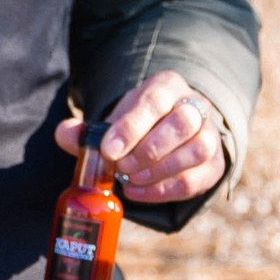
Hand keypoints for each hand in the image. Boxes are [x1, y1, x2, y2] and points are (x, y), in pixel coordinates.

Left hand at [56, 71, 224, 207]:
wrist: (166, 134)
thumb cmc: (135, 127)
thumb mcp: (111, 122)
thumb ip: (86, 130)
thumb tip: (65, 133)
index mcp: (167, 87)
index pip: (155, 100)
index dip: (132, 126)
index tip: (109, 149)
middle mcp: (194, 106)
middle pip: (183, 122)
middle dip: (149, 150)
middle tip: (122, 167)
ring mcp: (210, 135)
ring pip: (198, 149)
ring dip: (160, 170)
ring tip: (131, 180)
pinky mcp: (213, 164)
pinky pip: (197, 178)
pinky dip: (165, 190)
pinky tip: (139, 192)